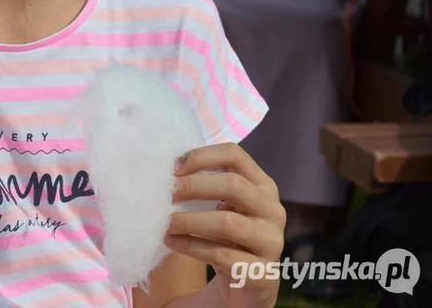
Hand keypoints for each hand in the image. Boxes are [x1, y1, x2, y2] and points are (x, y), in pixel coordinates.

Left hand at [166, 143, 285, 307]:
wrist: (248, 282)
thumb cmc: (228, 235)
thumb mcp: (223, 205)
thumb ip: (205, 185)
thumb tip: (167, 170)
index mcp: (263, 186)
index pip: (235, 155)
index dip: (202, 156)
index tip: (173, 168)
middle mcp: (272, 210)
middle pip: (233, 185)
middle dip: (193, 187)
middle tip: (165, 194)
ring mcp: (271, 242)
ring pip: (227, 223)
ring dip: (188, 220)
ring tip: (164, 222)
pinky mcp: (261, 272)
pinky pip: (220, 254)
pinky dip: (190, 246)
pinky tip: (170, 241)